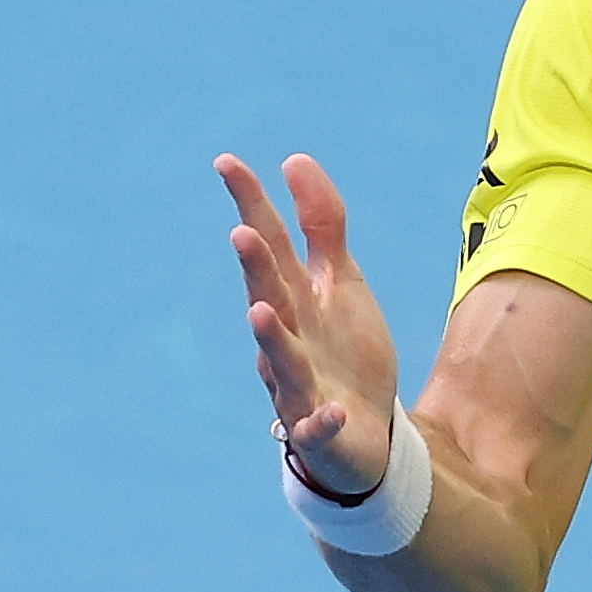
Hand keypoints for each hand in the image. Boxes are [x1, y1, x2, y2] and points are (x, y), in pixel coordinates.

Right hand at [217, 152, 401, 494]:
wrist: (363, 432)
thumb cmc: (343, 351)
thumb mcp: (341, 282)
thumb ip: (323, 225)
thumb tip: (295, 159)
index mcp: (293, 299)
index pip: (268, 245)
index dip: (251, 204)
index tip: (228, 162)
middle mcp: (287, 338)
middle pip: (270, 298)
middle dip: (256, 269)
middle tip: (242, 232)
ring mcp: (299, 386)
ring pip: (282, 361)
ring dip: (271, 337)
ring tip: (260, 312)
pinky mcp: (320, 430)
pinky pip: (317, 426)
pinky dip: (320, 420)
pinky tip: (330, 411)